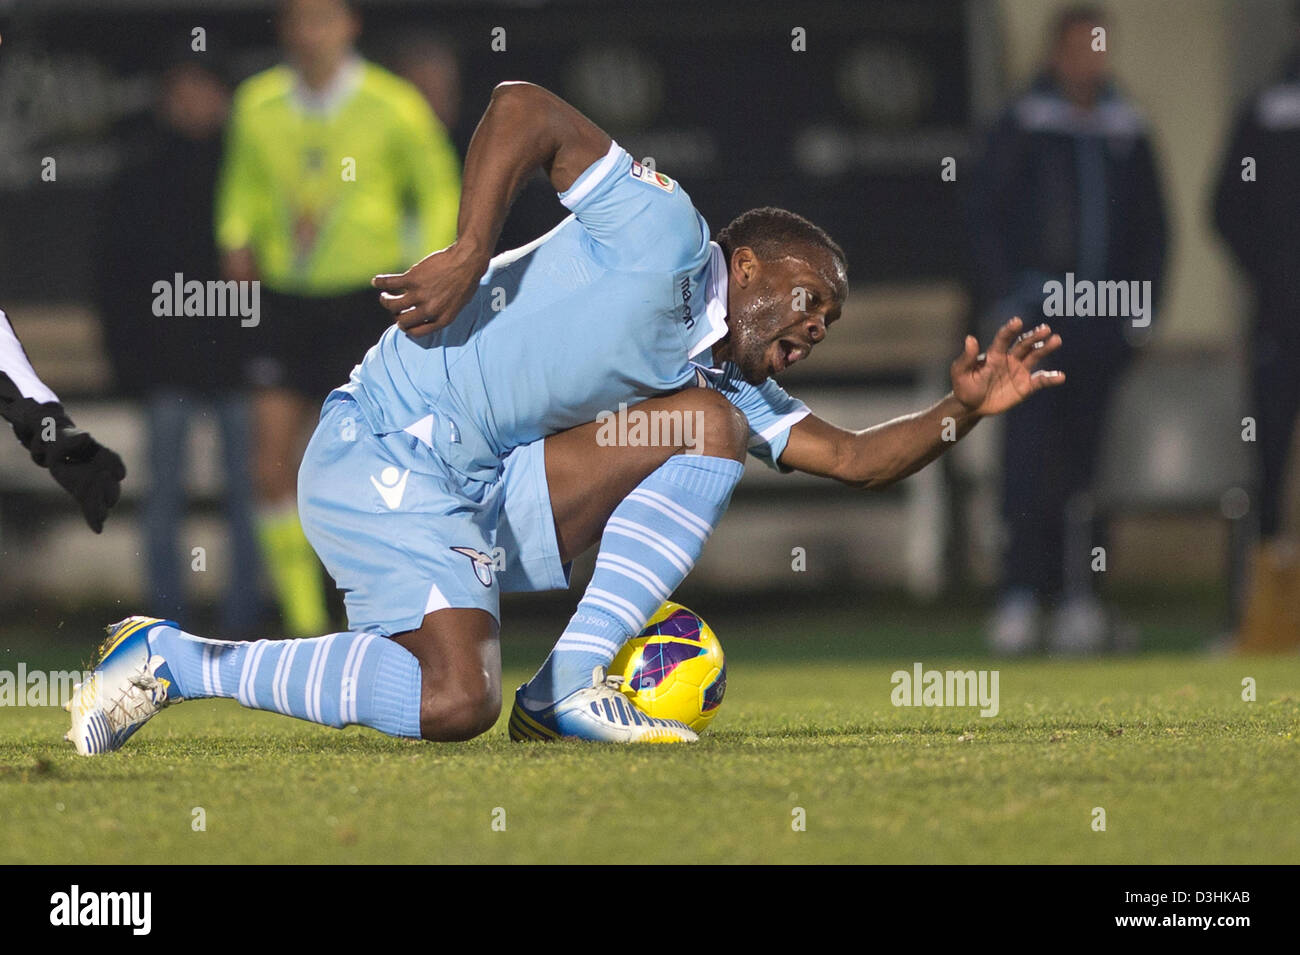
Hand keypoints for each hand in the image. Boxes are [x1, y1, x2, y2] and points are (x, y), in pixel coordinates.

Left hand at [42, 428, 125, 533]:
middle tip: (109, 502)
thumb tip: (86, 436)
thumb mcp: (66, 437)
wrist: (57, 449)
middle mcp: (105, 473)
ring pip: (102, 500)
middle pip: (111, 486)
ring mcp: (96, 486)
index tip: (117, 474)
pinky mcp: (85, 496)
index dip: (116, 469)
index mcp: (104, 456)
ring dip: (101, 509)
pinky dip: (95, 518)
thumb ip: (75, 439)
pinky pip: (92, 508)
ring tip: (101, 518)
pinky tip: (98, 529)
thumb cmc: (62, 440)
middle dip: (110, 494)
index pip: (114, 463)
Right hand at [372, 241, 489, 336]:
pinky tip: (376, 281)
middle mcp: (429, 310)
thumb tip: (428, 316)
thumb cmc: (466, 281)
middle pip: (401, 321)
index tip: (403, 321)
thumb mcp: (458, 305)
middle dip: (396, 316)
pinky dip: (380, 282)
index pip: (416, 332)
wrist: (467, 260)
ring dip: (385, 301)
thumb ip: (442, 312)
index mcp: (442, 319)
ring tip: (384, 296)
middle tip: (395, 307)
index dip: (406, 328)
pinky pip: (389, 283)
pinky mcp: (412, 279)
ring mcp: (420, 295)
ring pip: (392, 305)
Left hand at [950, 316, 1063, 416]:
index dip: (1010, 330)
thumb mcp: (960, 372)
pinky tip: (1060, 376)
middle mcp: (1009, 359)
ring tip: (1056, 340)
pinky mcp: (1025, 386)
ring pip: (1035, 356)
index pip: (1003, 339)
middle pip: (1024, 344)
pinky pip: (1040, 381)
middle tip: (1045, 329)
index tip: (1017, 321)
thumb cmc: (964, 386)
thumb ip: (967, 357)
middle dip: (1034, 336)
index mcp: (994, 354)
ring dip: (1045, 348)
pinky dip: (1050, 378)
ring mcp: (1019, 371)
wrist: (971, 405)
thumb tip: (970, 338)